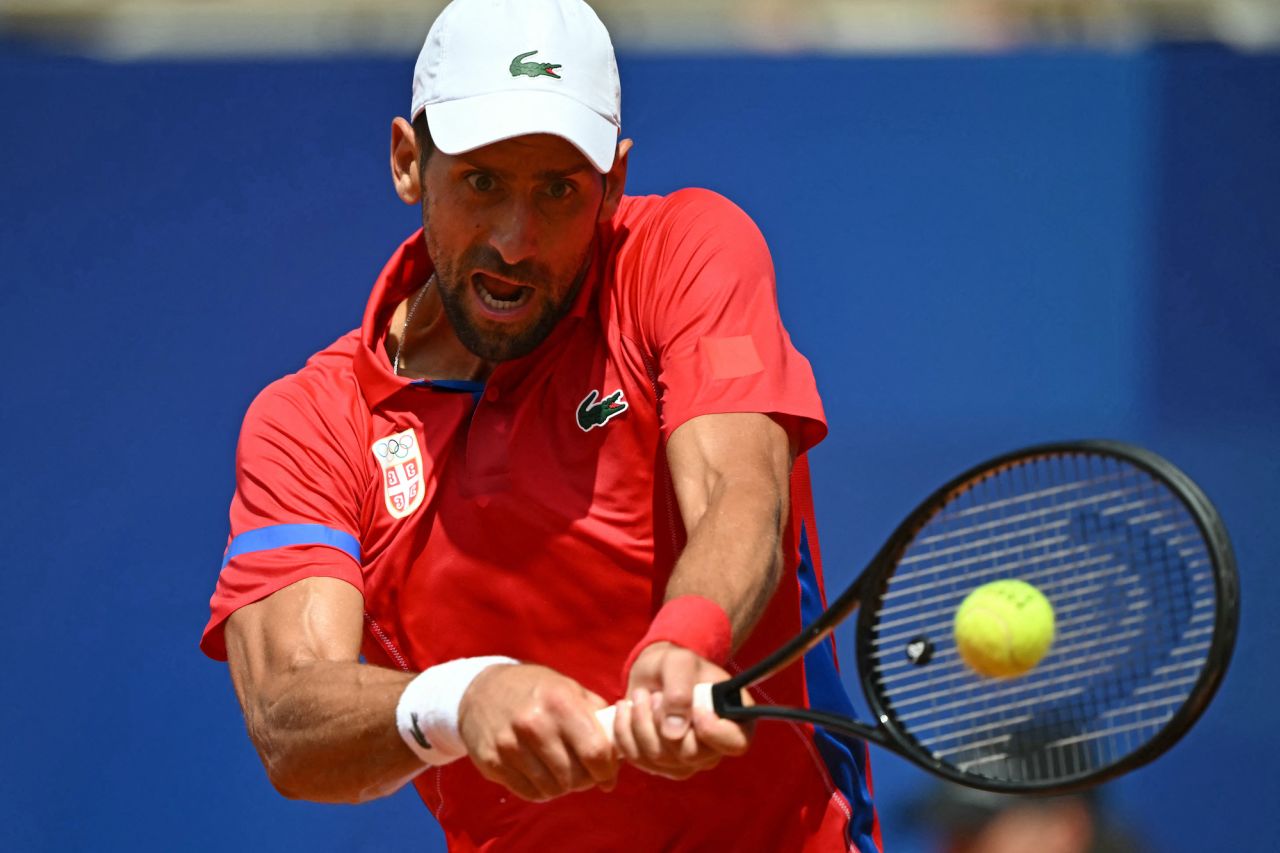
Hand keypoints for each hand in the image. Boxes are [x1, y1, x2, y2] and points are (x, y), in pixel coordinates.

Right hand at [458, 663, 618, 801]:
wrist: (480, 690)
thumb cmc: (534, 689)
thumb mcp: (567, 688)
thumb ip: (594, 713)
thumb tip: (620, 742)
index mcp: (560, 702)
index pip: (595, 751)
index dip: (607, 770)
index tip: (608, 776)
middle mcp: (535, 724)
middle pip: (574, 776)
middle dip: (585, 780)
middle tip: (584, 774)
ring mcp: (510, 745)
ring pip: (552, 788)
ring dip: (562, 786)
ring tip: (561, 773)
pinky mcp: (493, 762)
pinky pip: (529, 793)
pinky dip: (541, 790)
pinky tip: (541, 775)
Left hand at [612, 642, 751, 779]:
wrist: (656, 674)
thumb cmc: (677, 665)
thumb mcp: (680, 664)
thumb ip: (680, 691)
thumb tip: (673, 733)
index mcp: (735, 721)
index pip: (735, 743)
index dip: (714, 731)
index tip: (695, 708)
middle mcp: (714, 748)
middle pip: (690, 755)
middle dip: (662, 721)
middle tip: (654, 695)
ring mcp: (687, 762)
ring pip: (659, 758)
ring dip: (640, 722)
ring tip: (640, 696)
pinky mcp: (660, 766)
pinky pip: (638, 759)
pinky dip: (624, 731)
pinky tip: (626, 709)